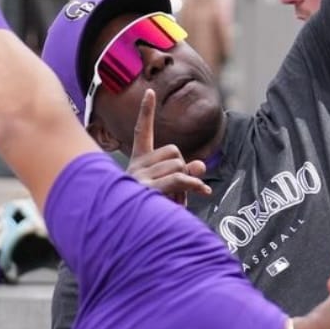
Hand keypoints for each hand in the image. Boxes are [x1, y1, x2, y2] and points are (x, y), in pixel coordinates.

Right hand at [129, 90, 209, 205]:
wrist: (126, 237)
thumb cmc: (151, 214)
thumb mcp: (172, 191)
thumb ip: (186, 175)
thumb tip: (201, 165)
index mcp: (138, 163)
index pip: (143, 132)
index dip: (146, 112)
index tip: (149, 91)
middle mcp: (136, 167)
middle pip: (174, 152)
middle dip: (184, 170)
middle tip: (178, 193)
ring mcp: (139, 178)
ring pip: (180, 165)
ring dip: (187, 185)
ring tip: (175, 203)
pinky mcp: (147, 191)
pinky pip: (179, 179)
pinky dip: (194, 185)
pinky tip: (203, 192)